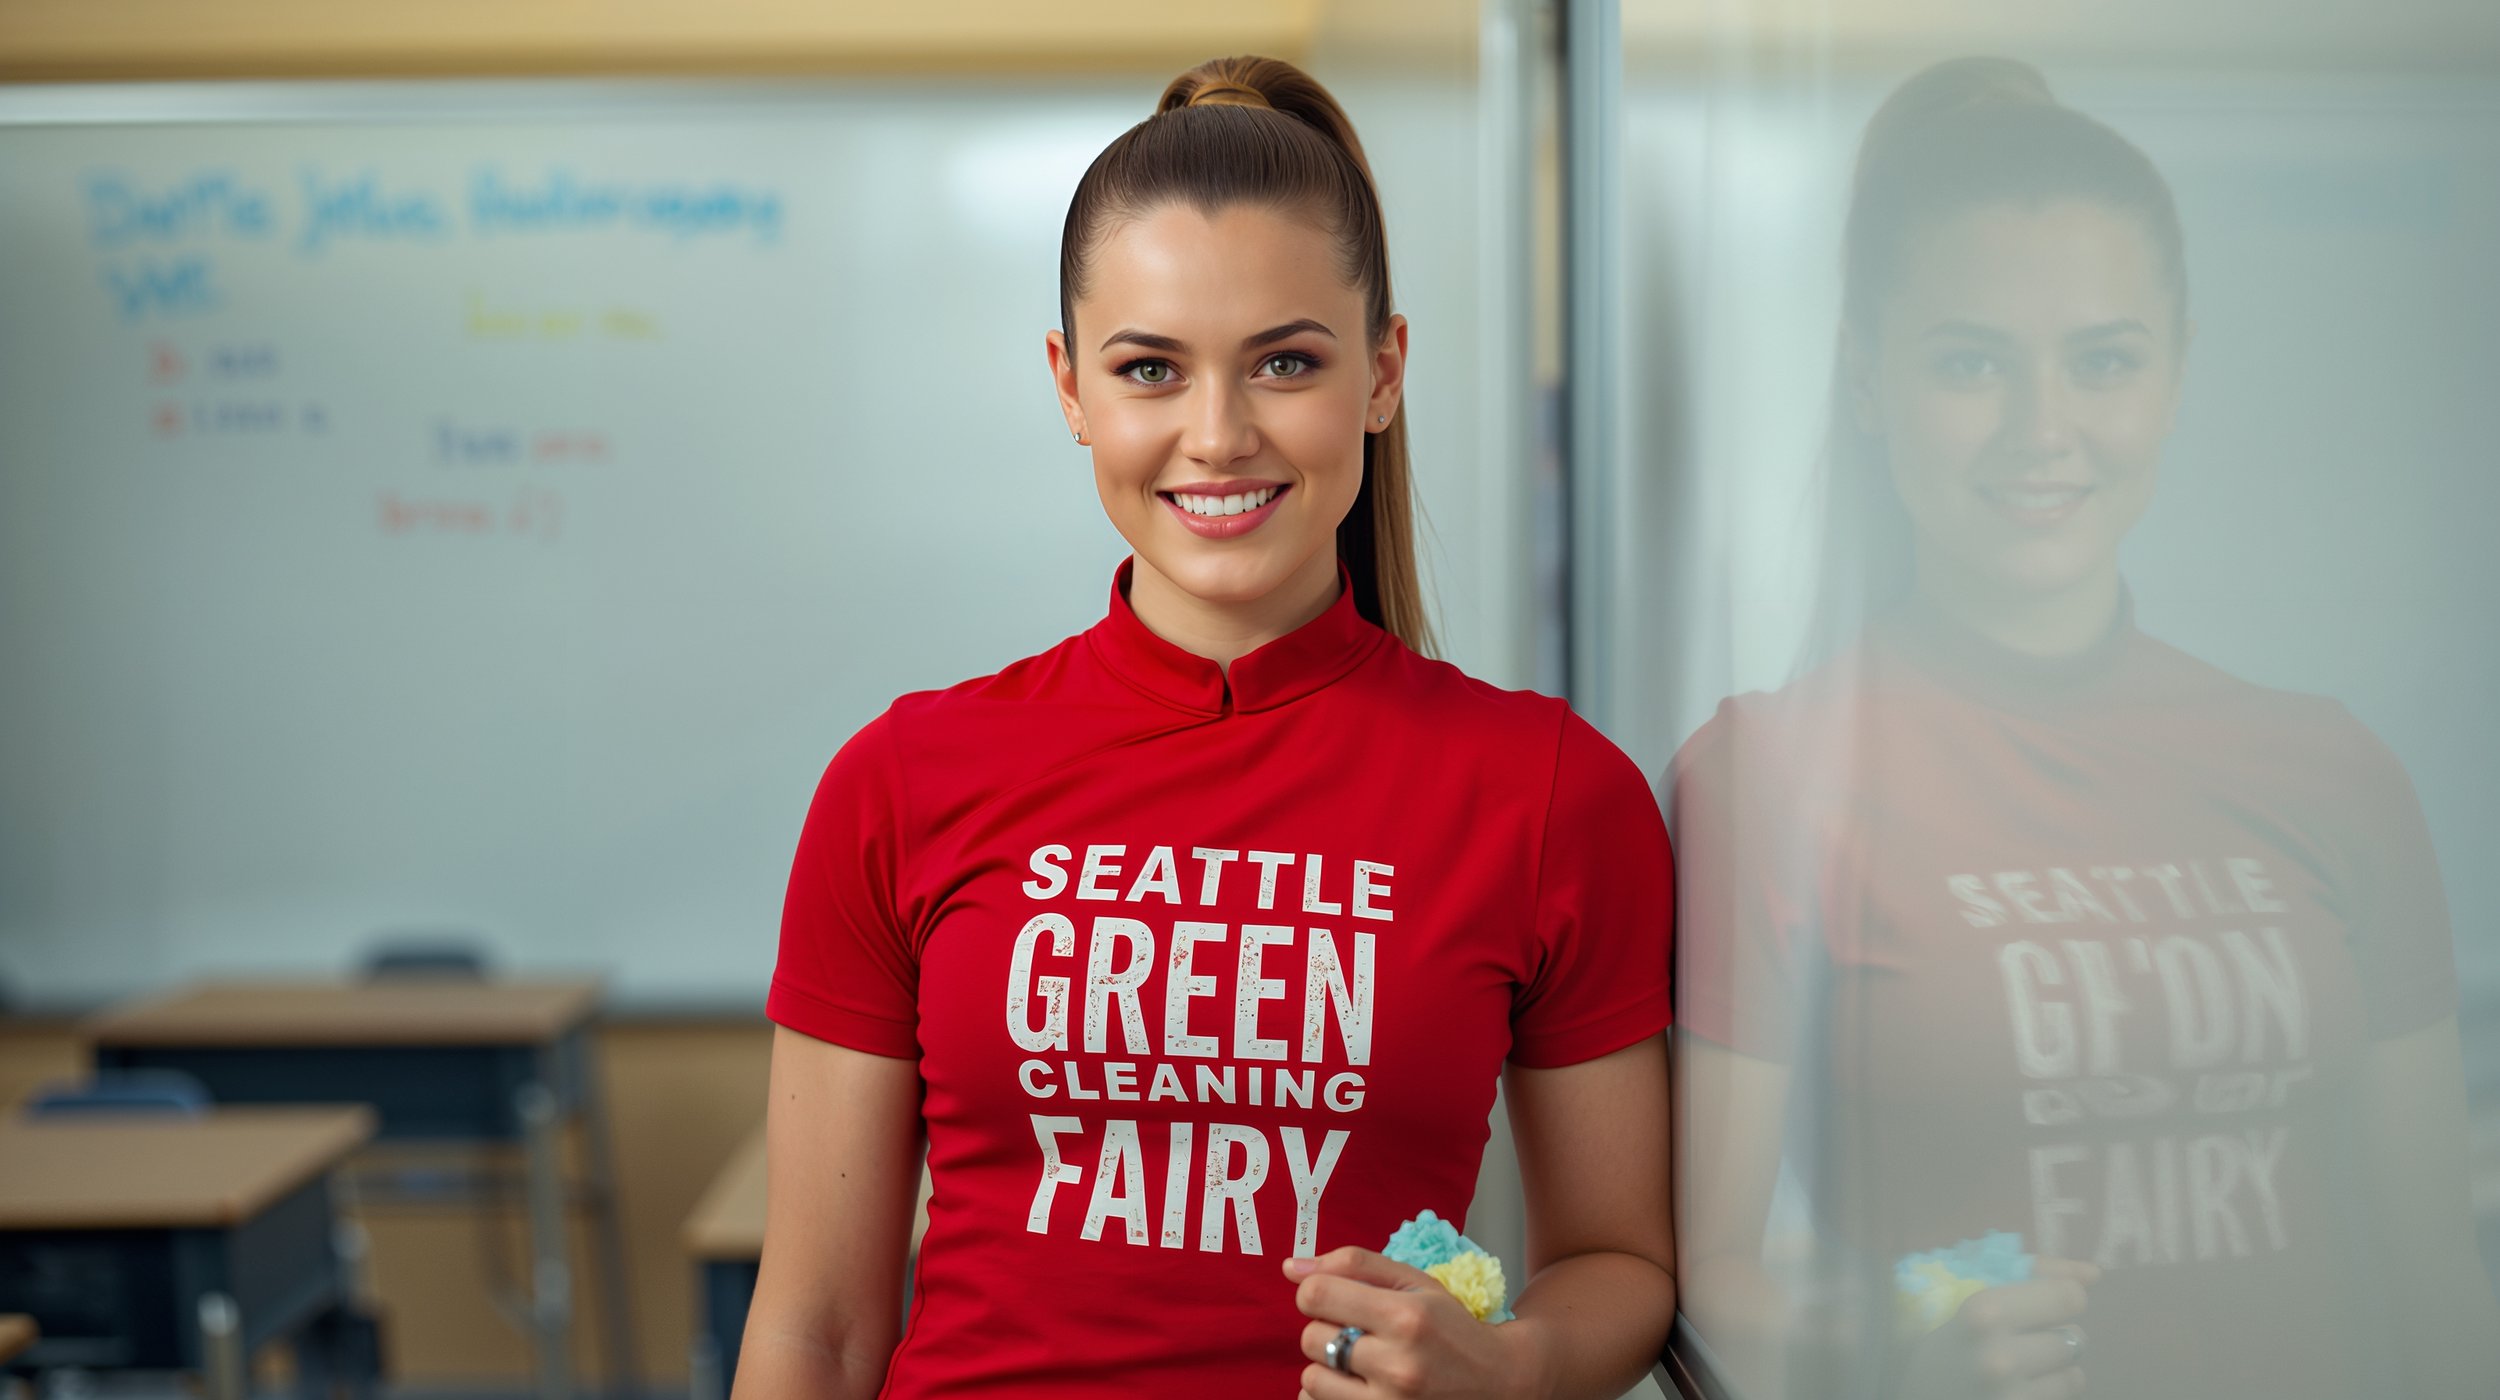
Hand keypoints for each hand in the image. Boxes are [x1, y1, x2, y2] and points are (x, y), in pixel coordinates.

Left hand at [1284, 1247, 1534, 1398]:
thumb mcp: (1413, 1282)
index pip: (1316, 1296)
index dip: (1315, 1292)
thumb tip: (1291, 1268)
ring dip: (1327, 1367)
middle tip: (1358, 1333)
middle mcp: (1398, 1364)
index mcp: (1405, 1316)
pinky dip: (1331, 1394)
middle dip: (1327, 1330)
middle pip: (1310, 1337)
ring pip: (1311, 1378)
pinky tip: (1359, 1387)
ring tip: (1360, 1363)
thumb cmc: (1449, 1327)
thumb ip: (1352, 1266)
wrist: (1497, 1381)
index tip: (1331, 1298)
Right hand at [1902, 1257, 2097, 1399]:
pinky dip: (2048, 1391)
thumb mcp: (1972, 1295)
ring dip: (2054, 1369)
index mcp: (1982, 1312)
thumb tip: (2093, 1273)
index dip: (2058, 1299)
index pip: (2068, 1296)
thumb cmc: (1942, 1341)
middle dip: (2054, 1336)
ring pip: (2074, 1372)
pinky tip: (2018, 1388)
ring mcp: (2010, 1395)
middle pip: (2075, 1337)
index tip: (2040, 1307)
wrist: (1916, 1397)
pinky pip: (2065, 1396)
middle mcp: (1998, 1357)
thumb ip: (2031, 1274)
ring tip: (2018, 1369)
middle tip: (2020, 1342)